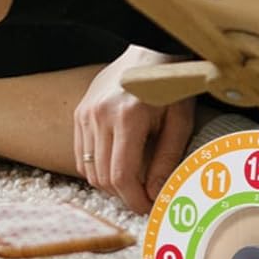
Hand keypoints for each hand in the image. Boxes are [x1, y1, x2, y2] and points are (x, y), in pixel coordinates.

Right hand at [74, 44, 195, 213]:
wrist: (150, 51)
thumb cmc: (170, 86)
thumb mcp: (179, 121)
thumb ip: (166, 160)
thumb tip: (154, 194)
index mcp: (128, 117)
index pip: (121, 176)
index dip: (134, 200)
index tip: (148, 207)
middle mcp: (100, 116)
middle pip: (103, 177)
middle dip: (123, 196)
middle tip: (143, 199)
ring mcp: (86, 114)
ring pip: (89, 169)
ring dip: (109, 184)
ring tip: (132, 184)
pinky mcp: (80, 113)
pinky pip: (82, 154)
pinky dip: (97, 168)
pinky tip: (116, 166)